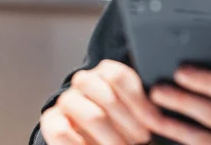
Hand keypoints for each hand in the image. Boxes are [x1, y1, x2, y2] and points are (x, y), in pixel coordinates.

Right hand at [40, 60, 159, 144]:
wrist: (101, 136)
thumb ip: (146, 106)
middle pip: (108, 99)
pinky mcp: (51, 120)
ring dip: (112, 137)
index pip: (120, 77)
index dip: (140, 102)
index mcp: (106, 71)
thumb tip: (159, 114)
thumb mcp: (138, 109)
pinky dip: (81, 144)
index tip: (155, 122)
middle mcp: (84, 81)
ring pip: (92, 116)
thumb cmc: (125, 122)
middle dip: (129, 124)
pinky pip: (63, 131)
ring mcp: (66, 100)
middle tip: (142, 140)